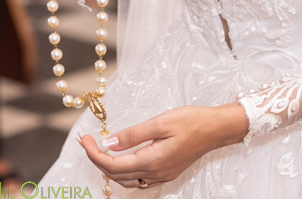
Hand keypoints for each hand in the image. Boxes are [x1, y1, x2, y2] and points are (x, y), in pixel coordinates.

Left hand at [79, 104, 248, 188]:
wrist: (217, 129)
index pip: (114, 164)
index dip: (94, 154)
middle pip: (117, 174)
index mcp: (153, 161)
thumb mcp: (160, 122)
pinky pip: (139, 179)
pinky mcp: (167, 172)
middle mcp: (156, 173)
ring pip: (127, 180)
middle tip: (85, 141)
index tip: (84, 139)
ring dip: (109, 167)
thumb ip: (133, 134)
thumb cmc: (191, 121)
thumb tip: (108, 142)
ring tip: (97, 149)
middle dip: (97, 158)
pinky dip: (124, 171)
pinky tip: (119, 158)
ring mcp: (162, 175)